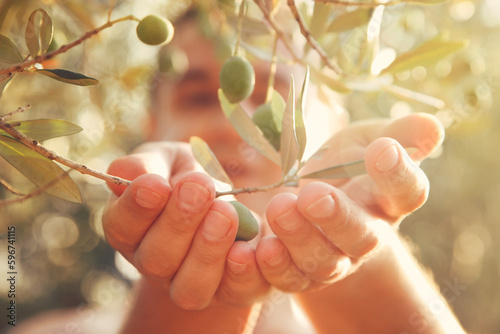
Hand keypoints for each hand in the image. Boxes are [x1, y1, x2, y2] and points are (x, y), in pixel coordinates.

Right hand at [102, 142, 268, 309]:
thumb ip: (148, 164)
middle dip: (178, 222)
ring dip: (207, 251)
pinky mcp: (232, 292)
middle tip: (199, 188)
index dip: (136, 208)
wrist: (230, 202)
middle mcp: (156, 266)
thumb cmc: (189, 178)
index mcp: (133, 231)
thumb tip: (130, 172)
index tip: (156, 184)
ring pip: (190, 288)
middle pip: (156, 260)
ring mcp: (191, 285)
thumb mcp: (169, 161)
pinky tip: (248, 248)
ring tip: (225, 213)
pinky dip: (243, 274)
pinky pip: (236, 293)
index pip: (121, 228)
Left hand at [255, 113, 443, 291]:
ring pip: (323, 262)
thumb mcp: (365, 140)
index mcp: (388, 200)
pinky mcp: (299, 274)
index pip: (406, 192)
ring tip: (279, 207)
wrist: (314, 201)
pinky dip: (272, 268)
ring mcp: (334, 260)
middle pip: (361, 237)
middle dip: (338, 218)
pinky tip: (256, 248)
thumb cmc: (345, 166)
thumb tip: (432, 125)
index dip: (398, 174)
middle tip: (313, 195)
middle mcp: (365, 236)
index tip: (383, 148)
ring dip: (299, 239)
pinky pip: (288, 279)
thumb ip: (396, 135)